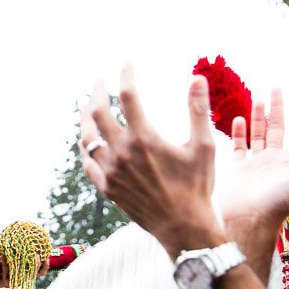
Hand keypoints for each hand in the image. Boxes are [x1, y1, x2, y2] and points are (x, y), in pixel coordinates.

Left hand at [0, 254, 48, 288]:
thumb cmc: (4, 266)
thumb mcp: (14, 260)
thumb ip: (20, 253)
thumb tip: (27, 238)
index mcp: (27, 274)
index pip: (41, 272)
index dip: (45, 266)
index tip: (47, 257)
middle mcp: (23, 279)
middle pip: (33, 274)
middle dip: (36, 264)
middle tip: (37, 254)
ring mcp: (14, 282)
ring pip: (20, 273)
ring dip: (21, 263)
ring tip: (21, 253)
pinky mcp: (5, 283)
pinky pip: (6, 271)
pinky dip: (5, 262)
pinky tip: (3, 254)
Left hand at [79, 66, 223, 259]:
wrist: (182, 227)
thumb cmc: (197, 186)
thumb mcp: (203, 146)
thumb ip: (197, 110)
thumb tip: (196, 78)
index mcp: (144, 138)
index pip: (129, 96)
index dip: (126, 75)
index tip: (127, 62)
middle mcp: (122, 152)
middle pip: (98, 113)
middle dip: (96, 92)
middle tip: (98, 80)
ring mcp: (111, 171)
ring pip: (87, 139)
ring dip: (85, 119)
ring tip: (86, 106)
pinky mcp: (107, 188)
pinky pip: (88, 164)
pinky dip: (86, 149)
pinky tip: (88, 142)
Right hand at [222, 90, 288, 230]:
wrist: (250, 219)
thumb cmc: (278, 202)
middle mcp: (276, 160)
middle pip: (280, 128)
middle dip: (280, 108)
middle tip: (278, 88)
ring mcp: (256, 163)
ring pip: (259, 134)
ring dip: (259, 116)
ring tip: (259, 98)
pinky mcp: (238, 168)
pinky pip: (239, 146)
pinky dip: (239, 132)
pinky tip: (237, 119)